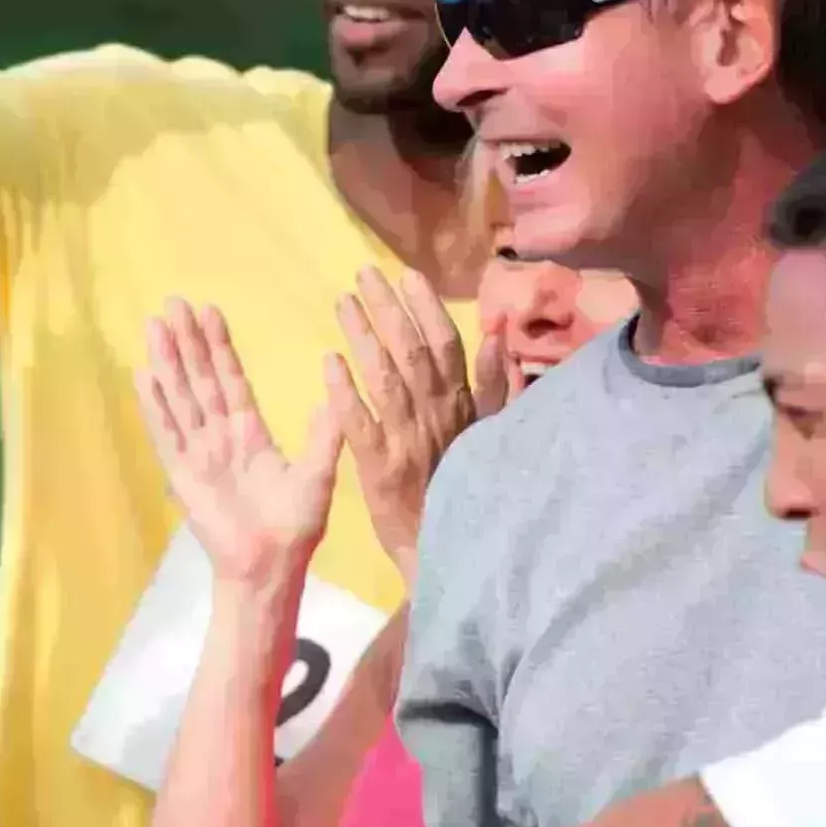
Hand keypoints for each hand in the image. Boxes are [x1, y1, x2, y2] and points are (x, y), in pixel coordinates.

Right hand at [138, 300, 338, 584]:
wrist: (270, 566)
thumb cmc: (295, 526)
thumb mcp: (318, 474)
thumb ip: (324, 435)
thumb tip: (338, 392)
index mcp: (249, 431)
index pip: (231, 379)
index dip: (220, 346)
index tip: (209, 311)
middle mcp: (219, 435)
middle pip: (199, 379)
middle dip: (186, 342)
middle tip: (173, 302)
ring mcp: (197, 453)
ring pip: (179, 397)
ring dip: (166, 362)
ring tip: (154, 326)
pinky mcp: (181, 474)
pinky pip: (166, 433)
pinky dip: (154, 406)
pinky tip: (143, 377)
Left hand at [328, 266, 478, 571]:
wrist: (453, 554)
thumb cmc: (470, 495)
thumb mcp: (493, 437)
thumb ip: (496, 387)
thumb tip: (497, 334)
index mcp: (461, 407)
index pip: (445, 345)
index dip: (426, 307)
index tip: (406, 274)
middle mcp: (436, 416)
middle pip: (411, 351)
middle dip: (388, 308)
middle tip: (362, 272)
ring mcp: (407, 441)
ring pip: (386, 378)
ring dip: (364, 336)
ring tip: (342, 302)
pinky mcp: (380, 469)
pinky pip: (360, 425)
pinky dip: (346, 393)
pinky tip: (328, 363)